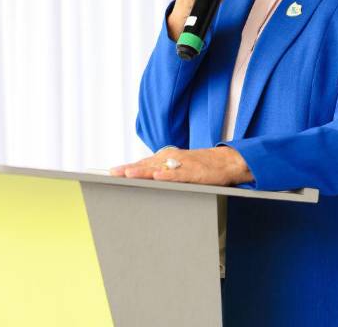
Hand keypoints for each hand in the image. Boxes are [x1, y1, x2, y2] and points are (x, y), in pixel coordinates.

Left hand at [109, 146, 253, 186]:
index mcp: (166, 158)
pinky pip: (178, 174)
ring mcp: (182, 164)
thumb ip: (162, 172)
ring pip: (159, 168)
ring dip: (143, 171)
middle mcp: (171, 158)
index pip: (142, 163)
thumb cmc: (200, 165)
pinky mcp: (194, 172)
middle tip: (112, 174)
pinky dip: (167, 175)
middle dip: (129, 170)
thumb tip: (145, 180)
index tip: (111, 172)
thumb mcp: (178, 167)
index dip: (127, 168)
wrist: (225, 162)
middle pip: (146, 165)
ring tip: (128, 174)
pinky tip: (157, 177)